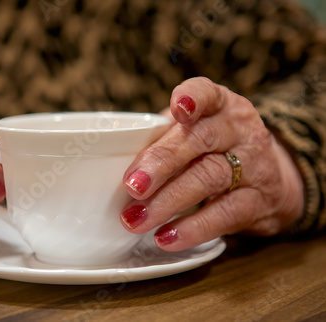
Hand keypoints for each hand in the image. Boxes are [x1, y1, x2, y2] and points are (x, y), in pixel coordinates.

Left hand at [120, 77, 304, 250]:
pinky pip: (224, 215)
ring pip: (209, 179)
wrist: (269, 177)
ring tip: (136, 220)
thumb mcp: (193, 133)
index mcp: (220, 106)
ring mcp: (254, 165)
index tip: (178, 108)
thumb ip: (161, 139)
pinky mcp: (259, 202)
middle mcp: (239, 131)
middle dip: (161, 162)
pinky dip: (192, 228)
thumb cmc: (213, 150)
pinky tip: (166, 237)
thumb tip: (111, 164)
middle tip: (131, 186)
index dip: (194, 98)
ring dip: (168, 201)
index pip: (208, 94)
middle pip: (200, 141)